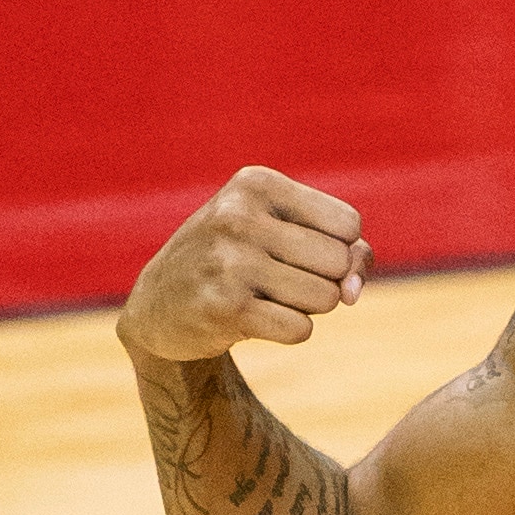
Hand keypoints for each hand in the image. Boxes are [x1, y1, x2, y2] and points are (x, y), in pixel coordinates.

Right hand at [116, 166, 372, 360]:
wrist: (159, 306)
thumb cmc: (239, 262)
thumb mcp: (286, 234)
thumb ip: (347, 252)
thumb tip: (354, 292)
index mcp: (256, 183)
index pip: (348, 224)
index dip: (340, 249)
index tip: (299, 252)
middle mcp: (238, 216)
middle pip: (340, 261)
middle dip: (324, 280)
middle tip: (277, 278)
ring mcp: (228, 262)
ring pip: (326, 297)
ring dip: (306, 307)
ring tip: (263, 296)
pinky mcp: (224, 308)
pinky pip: (301, 329)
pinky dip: (288, 331)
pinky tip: (251, 318)